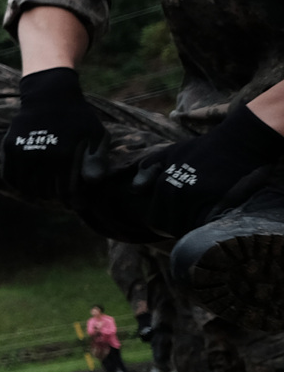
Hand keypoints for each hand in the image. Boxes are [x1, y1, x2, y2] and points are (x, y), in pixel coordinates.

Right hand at [0, 68, 107, 200]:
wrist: (49, 95)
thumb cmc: (78, 117)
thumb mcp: (96, 135)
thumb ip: (97, 160)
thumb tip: (92, 183)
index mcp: (64, 155)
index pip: (66, 192)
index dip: (73, 201)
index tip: (76, 203)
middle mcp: (41, 156)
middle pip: (46, 192)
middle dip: (55, 196)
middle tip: (60, 193)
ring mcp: (22, 152)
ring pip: (27, 188)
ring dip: (37, 192)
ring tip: (45, 188)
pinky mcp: (9, 148)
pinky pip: (9, 177)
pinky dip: (18, 184)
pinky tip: (28, 181)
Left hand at [132, 104, 283, 237]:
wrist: (238, 142)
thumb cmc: (203, 149)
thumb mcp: (170, 153)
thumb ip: (148, 169)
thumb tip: (134, 190)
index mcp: (165, 185)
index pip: (156, 222)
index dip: (163, 225)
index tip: (174, 222)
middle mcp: (180, 193)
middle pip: (172, 229)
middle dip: (177, 228)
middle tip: (189, 221)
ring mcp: (201, 198)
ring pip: (190, 229)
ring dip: (193, 228)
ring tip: (200, 218)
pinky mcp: (223, 201)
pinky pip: (209, 225)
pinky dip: (208, 225)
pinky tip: (213, 217)